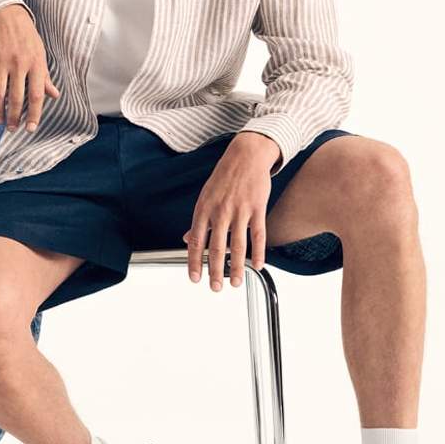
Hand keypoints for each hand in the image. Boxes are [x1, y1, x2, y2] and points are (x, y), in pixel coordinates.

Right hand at [0, 3, 60, 130]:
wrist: (4, 11)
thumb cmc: (25, 34)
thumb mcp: (40, 52)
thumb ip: (44, 76)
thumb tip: (54, 95)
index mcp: (36, 63)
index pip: (36, 95)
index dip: (34, 114)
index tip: (31, 128)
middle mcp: (19, 62)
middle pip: (16, 98)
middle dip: (14, 117)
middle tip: (12, 128)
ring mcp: (1, 59)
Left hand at [182, 133, 279, 290]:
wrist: (245, 155)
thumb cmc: (224, 177)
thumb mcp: (205, 196)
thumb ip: (198, 220)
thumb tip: (186, 238)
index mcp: (203, 209)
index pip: (195, 241)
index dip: (193, 262)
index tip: (194, 278)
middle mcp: (220, 211)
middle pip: (216, 247)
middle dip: (215, 271)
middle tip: (215, 288)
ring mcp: (240, 210)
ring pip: (238, 245)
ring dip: (237, 267)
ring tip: (236, 282)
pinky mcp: (257, 208)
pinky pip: (258, 235)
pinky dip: (259, 252)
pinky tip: (258, 265)